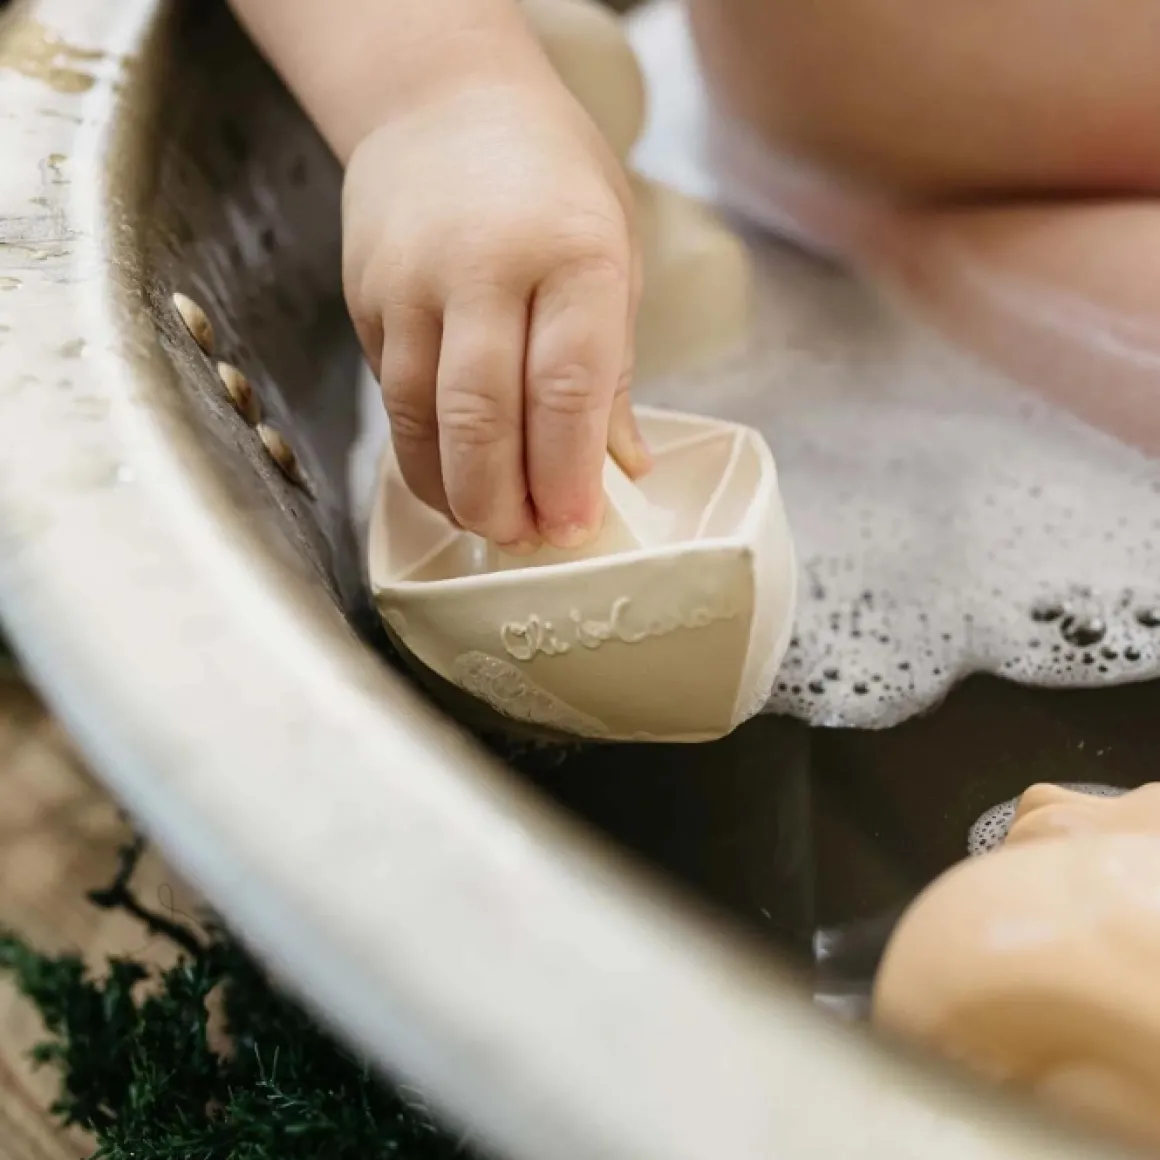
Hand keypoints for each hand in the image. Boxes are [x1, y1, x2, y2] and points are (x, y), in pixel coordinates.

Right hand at [343, 80, 649, 552]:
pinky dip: (421, 456)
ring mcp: (412, 283)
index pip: (566, 386)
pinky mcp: (366, 301)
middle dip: (504, 499)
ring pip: (421, 419)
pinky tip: (451, 481)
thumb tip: (622, 467)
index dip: (568, 473)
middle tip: (526, 541)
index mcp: (571, 252)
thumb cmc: (550, 179)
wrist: (441, 100)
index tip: (575, 529)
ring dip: (456, 490)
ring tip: (490, 524)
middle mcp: (483, 265)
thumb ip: (614, 367)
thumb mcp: (612, 251)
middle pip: (481, 414)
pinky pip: (391, 400)